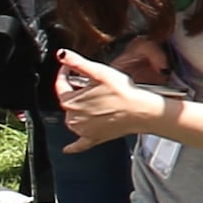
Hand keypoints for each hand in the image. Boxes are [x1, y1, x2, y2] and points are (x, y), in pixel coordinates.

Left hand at [52, 48, 167, 150]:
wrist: (141, 111)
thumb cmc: (122, 92)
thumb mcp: (99, 72)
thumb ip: (78, 63)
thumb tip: (61, 54)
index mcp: (70, 102)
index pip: (60, 85)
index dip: (64, 73)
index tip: (68, 67)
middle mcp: (72, 118)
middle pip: (68, 101)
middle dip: (76, 91)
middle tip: (92, 84)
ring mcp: (82, 130)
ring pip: (74, 118)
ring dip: (78, 110)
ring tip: (96, 100)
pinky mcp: (93, 139)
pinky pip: (79, 144)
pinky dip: (73, 146)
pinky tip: (68, 148)